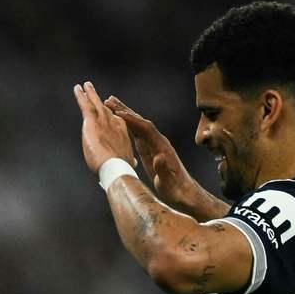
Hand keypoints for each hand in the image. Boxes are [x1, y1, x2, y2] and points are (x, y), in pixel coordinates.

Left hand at [74, 81, 135, 172]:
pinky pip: (85, 104)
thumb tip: (133, 162)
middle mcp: (113, 121)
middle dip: (99, 98)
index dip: (111, 112)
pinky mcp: (91, 121)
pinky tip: (77, 88)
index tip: (108, 107)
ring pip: (95, 102)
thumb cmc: (121, 166)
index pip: (114, 118)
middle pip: (104, 107)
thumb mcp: (126, 160)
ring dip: (90, 93)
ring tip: (85, 85)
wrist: (116, 166)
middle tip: (94, 90)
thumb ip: (128, 158)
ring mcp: (102, 119)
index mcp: (121, 130)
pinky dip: (80, 95)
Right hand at [104, 96, 227, 219]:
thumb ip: (163, 169)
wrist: (185, 193)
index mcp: (161, 147)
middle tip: (110, 100)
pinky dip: (127, 126)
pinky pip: (137, 134)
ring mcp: (155, 145)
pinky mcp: (151, 150)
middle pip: (141, 122)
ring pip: (138, 126)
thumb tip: (158, 157)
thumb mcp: (168, 182)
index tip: (117, 113)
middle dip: (126, 110)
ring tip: (111, 106)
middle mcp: (159, 142)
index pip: (145, 128)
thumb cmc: (176, 190)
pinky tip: (118, 123)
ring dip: (125, 115)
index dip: (132, 120)